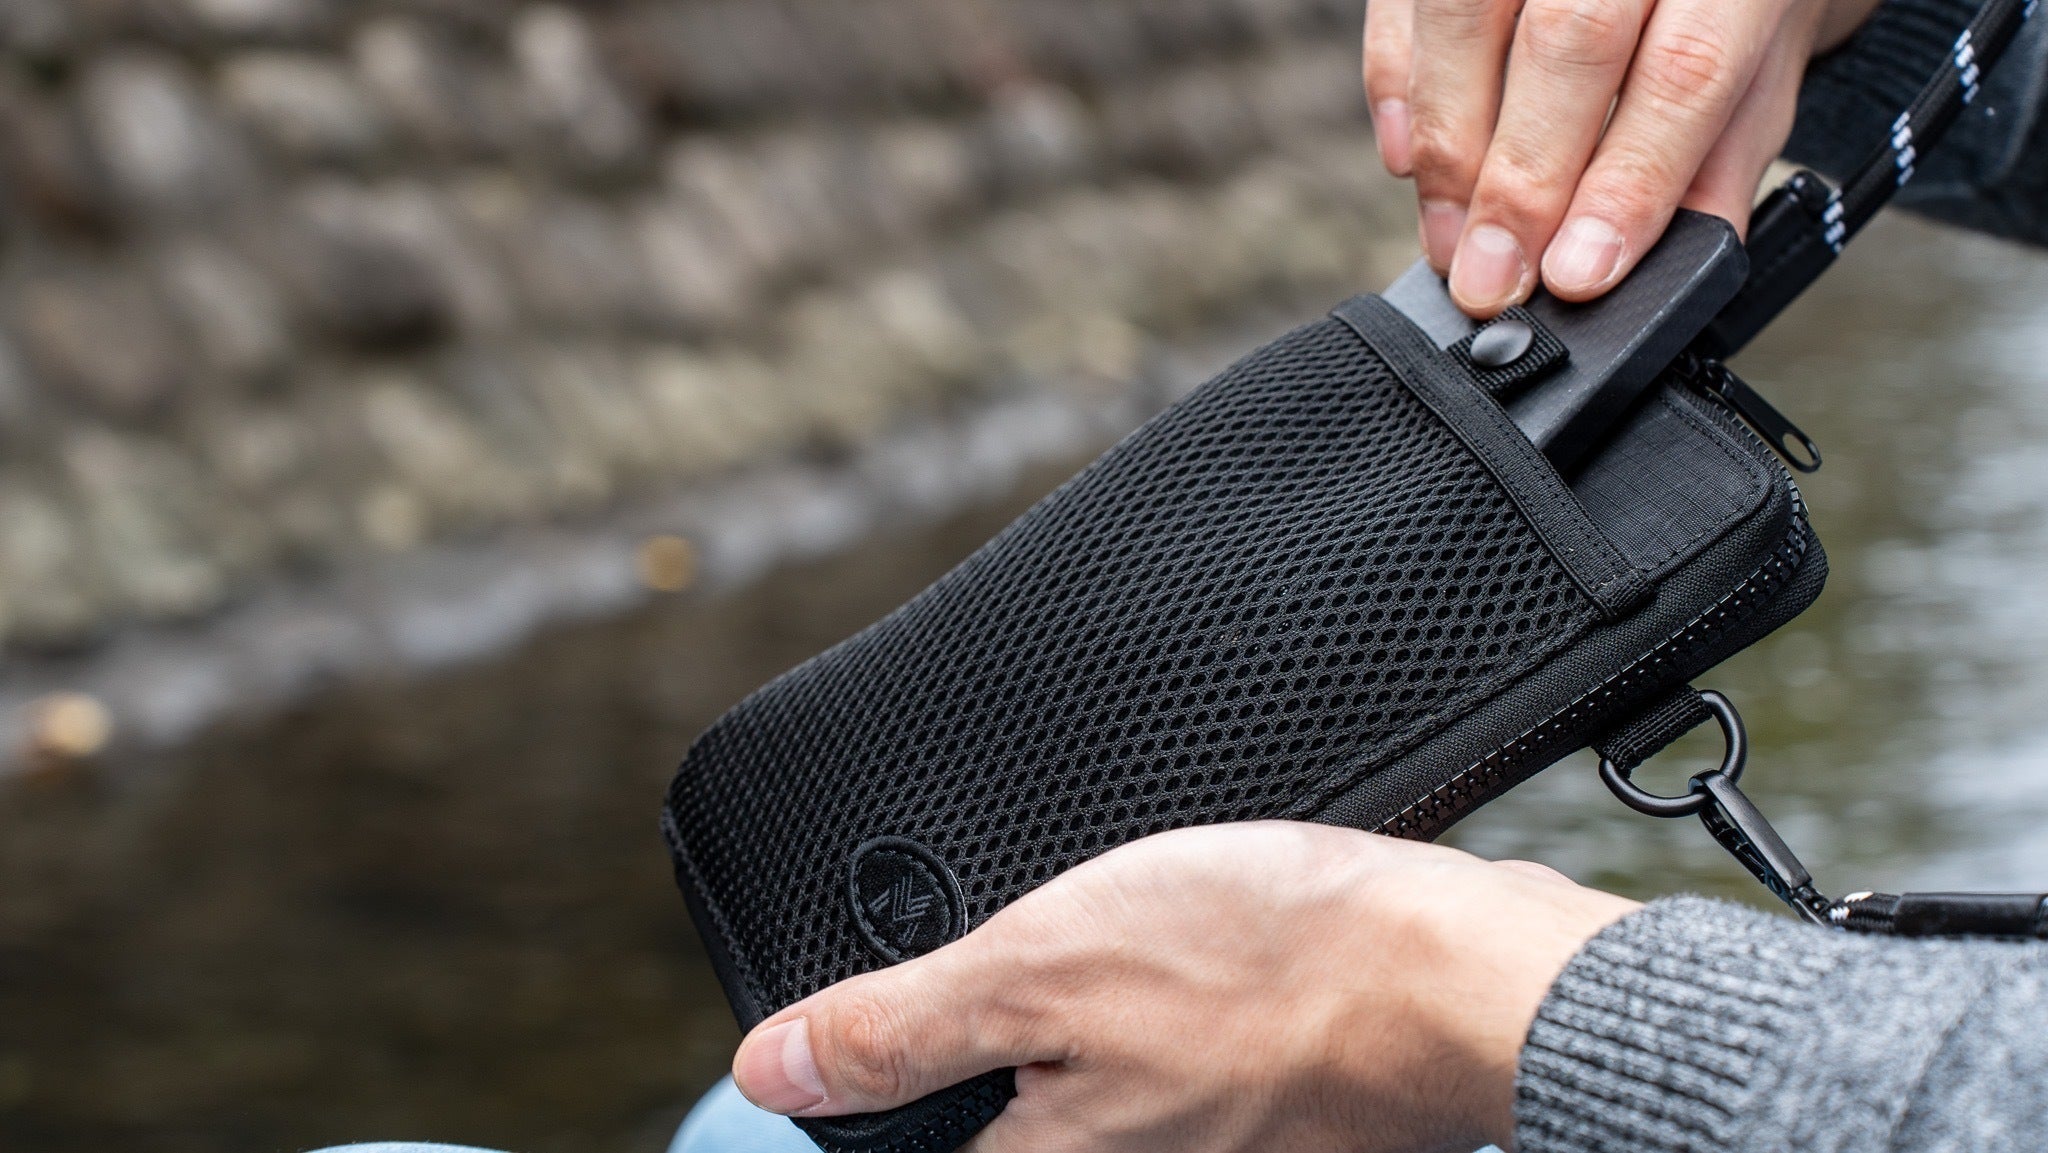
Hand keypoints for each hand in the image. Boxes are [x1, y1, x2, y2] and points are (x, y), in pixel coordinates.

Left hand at [730, 822, 1637, 1152]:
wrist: (1457, 974)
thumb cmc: (1269, 966)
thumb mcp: (1044, 969)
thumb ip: (902, 1029)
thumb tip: (772, 1068)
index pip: (903, 1149)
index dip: (868, 1088)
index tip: (885, 1027)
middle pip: (990, 1121)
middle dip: (970, 1045)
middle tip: (1008, 962)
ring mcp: (1188, 1150)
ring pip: (1068, 1093)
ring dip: (1057, 1023)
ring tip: (1102, 942)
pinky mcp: (1242, 1114)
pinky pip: (1146, 1074)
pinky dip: (1133, 1016)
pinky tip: (1168, 947)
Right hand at [1363, 0, 1884, 316]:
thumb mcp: (1768, 53)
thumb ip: (1724, 150)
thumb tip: (1675, 260)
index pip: (1685, 69)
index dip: (1628, 182)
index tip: (1578, 273)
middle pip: (1569, 43)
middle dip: (1521, 182)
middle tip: (1493, 280)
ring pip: (1466, 17)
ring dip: (1449, 148)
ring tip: (1451, 241)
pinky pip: (1404, 4)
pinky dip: (1396, 88)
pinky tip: (1410, 159)